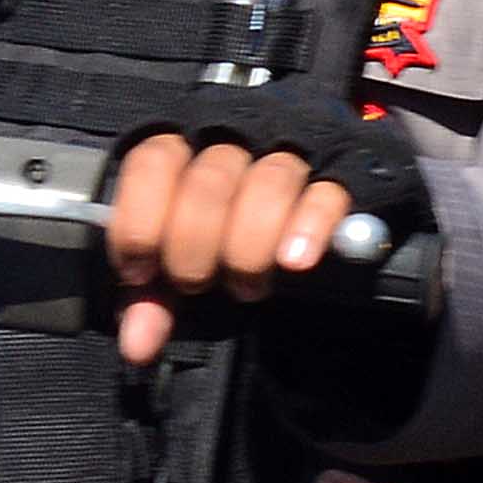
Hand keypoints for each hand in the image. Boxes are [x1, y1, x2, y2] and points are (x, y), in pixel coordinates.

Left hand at [105, 132, 341, 367]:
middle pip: (210, 182)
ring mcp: (292, 150)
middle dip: (195, 244)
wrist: (301, 184)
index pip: (154, 163)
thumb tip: (138, 346)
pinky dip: (311, 228)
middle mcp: (235, 137)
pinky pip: (329, 193)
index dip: (140, 219)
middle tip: (197, 283)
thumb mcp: (176, 252)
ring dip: (250, 246)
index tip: (142, 269)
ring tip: (247, 286)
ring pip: (271, 182)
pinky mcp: (344, 171)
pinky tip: (296, 262)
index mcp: (183, 142)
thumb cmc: (219, 223)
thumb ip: (151, 293)